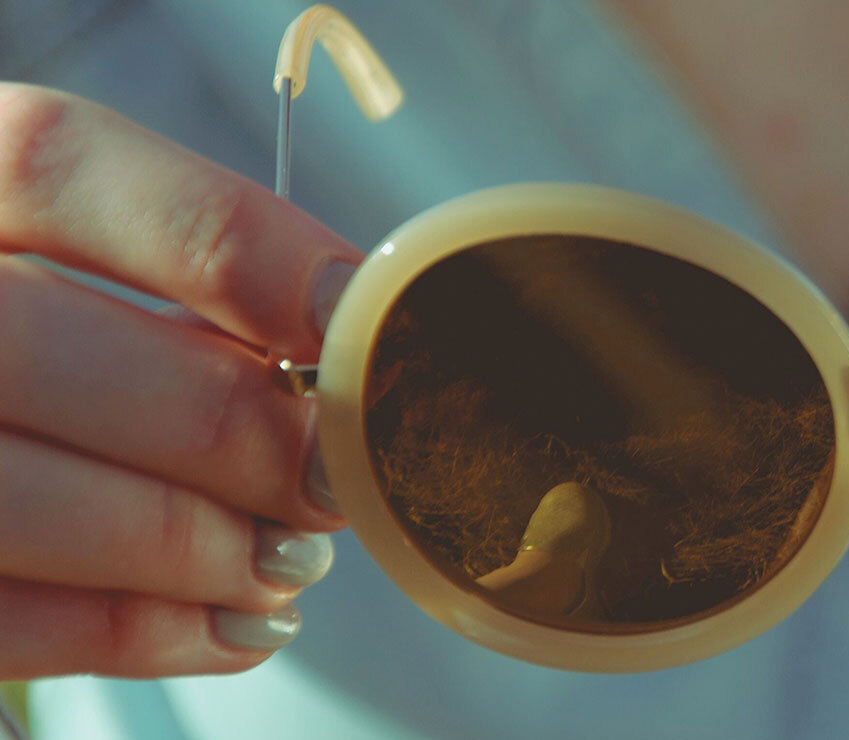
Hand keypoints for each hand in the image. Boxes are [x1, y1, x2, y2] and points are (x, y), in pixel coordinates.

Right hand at [0, 84, 356, 678]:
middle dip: (223, 428)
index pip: (52, 163)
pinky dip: (133, 632)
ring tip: (290, 562)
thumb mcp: (76, 269)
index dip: (224, 240)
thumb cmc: (47, 353)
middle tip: (332, 479)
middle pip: (35, 346)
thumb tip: (343, 351)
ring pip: (12, 499)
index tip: (348, 314)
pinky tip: (234, 627)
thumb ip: (182, 286)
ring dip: (188, 546)